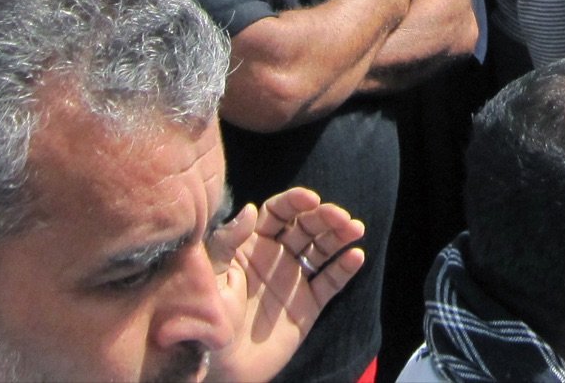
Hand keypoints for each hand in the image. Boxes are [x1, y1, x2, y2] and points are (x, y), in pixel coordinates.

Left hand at [208, 187, 365, 382]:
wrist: (221, 365)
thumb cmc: (208, 318)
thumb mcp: (211, 276)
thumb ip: (227, 242)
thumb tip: (250, 209)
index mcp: (251, 244)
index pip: (277, 213)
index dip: (294, 202)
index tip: (310, 198)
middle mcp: (276, 256)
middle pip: (305, 227)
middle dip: (324, 217)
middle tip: (341, 216)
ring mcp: (294, 279)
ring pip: (322, 250)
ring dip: (339, 236)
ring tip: (355, 228)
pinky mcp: (309, 304)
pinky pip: (330, 282)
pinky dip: (344, 268)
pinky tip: (356, 256)